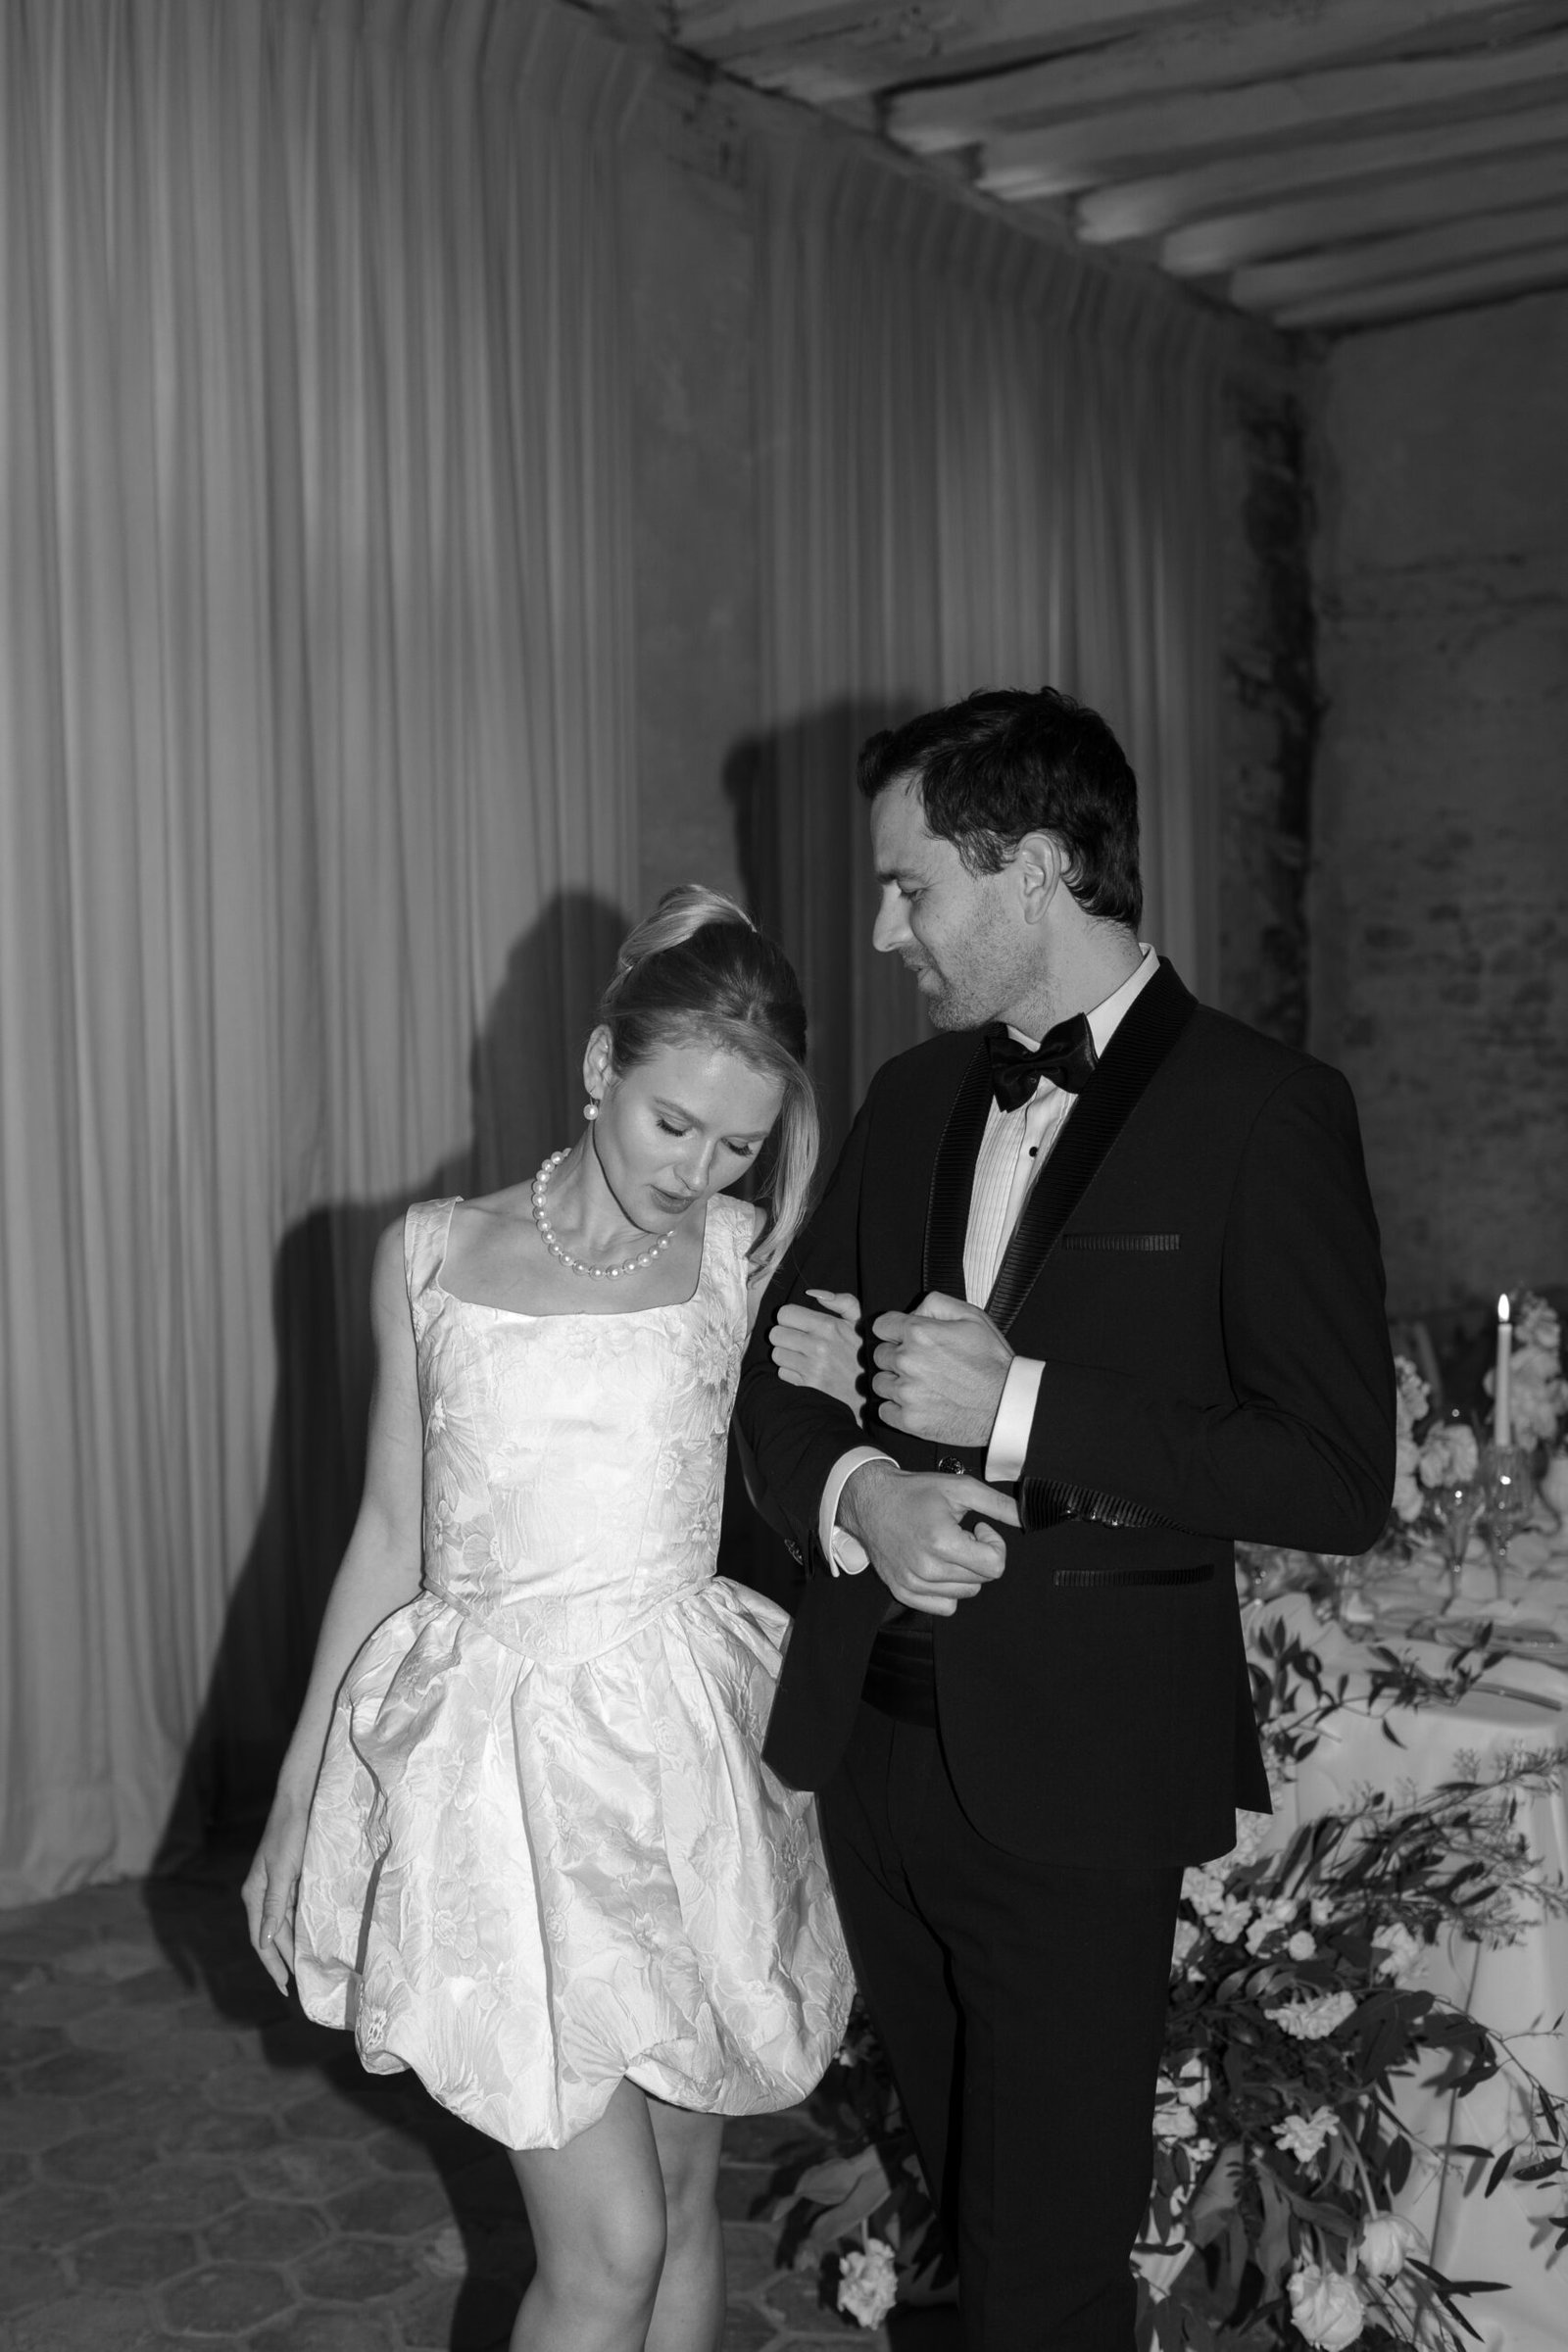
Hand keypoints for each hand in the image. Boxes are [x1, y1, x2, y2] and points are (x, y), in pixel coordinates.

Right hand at [241, 1793, 308, 1994]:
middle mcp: (261, 1894)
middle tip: (296, 1984)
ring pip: (283, 1925)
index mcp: (254, 1895)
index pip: (262, 1940)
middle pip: (271, 1936)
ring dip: (292, 1945)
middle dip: (282, 1960)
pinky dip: (299, 1926)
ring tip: (305, 1967)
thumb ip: (275, 1905)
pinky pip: (292, 1910)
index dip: (273, 1964)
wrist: (298, 1802)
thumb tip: (268, 1941)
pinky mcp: (288, 1878)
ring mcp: (274, 1886)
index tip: (285, 1985)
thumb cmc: (289, 1834)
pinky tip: (310, 1936)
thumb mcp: (283, 1871)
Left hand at [771, 1290, 862, 1415]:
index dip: (789, 1317)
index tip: (798, 1323)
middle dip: (784, 1335)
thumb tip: (813, 1293)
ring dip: (785, 1354)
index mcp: (829, 1326)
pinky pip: (781, 1373)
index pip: (784, 1313)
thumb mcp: (859, 1321)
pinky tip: (803, 1369)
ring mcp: (812, 1368)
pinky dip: (789, 1372)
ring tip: (800, 1355)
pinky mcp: (808, 1386)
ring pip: (776, 1354)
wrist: (871, 1389)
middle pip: (775, 1334)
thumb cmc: (862, 1351)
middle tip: (797, 1339)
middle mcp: (818, 1346)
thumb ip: (842, 1301)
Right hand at [840, 1460, 1018, 1615]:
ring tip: (946, 1548)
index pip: (995, 1566)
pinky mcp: (903, 1593)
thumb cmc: (914, 1493)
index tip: (980, 1529)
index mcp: (941, 1542)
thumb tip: (1026, 1516)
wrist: (870, 1502)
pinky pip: (946, 1606)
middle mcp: (926, 1569)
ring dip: (964, 1572)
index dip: (994, 1545)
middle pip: (982, 1579)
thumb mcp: (959, 1488)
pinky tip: (938, 1566)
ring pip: (966, 1592)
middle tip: (960, 1534)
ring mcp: (913, 1584)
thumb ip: (996, 1504)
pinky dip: (949, 1590)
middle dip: (978, 1555)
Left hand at [871, 1292, 1012, 1447]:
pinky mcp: (909, 1420)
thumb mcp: (972, 1316)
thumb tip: (913, 1311)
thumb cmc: (992, 1362)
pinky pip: (884, 1411)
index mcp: (919, 1333)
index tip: (901, 1339)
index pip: (880, 1326)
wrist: (1006, 1403)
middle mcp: (907, 1361)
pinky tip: (917, 1404)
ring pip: (880, 1384)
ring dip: (894, 1383)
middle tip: (919, 1365)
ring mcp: (907, 1393)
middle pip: (878, 1355)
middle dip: (895, 1357)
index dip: (892, 1331)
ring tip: (919, 1386)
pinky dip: (896, 1409)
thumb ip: (935, 1304)